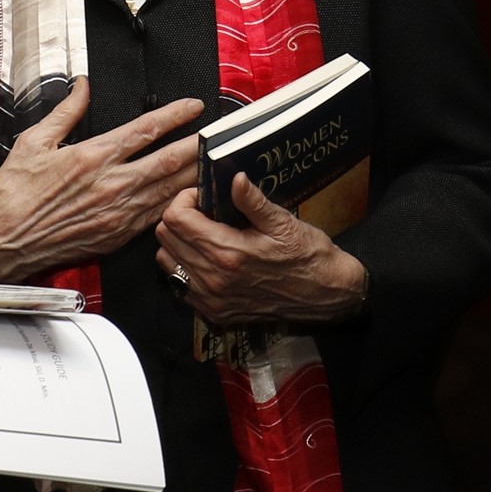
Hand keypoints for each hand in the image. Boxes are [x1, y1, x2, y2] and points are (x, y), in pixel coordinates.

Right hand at [0, 80, 204, 282]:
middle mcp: (110, 184)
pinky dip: (178, 205)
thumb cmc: (12, 193)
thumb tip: (82, 86)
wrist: (0, 241)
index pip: (145, 130)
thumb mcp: (33, 142)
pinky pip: (156, 217)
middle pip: (169, 161)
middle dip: (199, 146)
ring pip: (169, 191)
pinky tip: (193, 198)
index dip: (175, 116)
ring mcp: (116, 213)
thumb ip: (65, 112)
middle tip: (222, 135)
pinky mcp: (116, 236)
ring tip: (217, 162)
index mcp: (92, 156)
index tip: (195, 106)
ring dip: (195, 175)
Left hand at [154, 174, 369, 325]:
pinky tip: (208, 259)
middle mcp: (213, 279)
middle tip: (203, 212)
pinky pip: (180, 286)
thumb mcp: (283, 222)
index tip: (203, 196)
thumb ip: (252, 201)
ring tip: (204, 234)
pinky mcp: (214, 313)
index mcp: (228, 253)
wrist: (325, 295)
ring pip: (166, 263)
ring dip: (178, 243)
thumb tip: (235, 179)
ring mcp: (211, 300)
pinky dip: (185, 268)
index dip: (184, 200)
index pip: (176, 219)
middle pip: (165, 239)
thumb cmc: (307, 256)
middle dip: (179, 218)